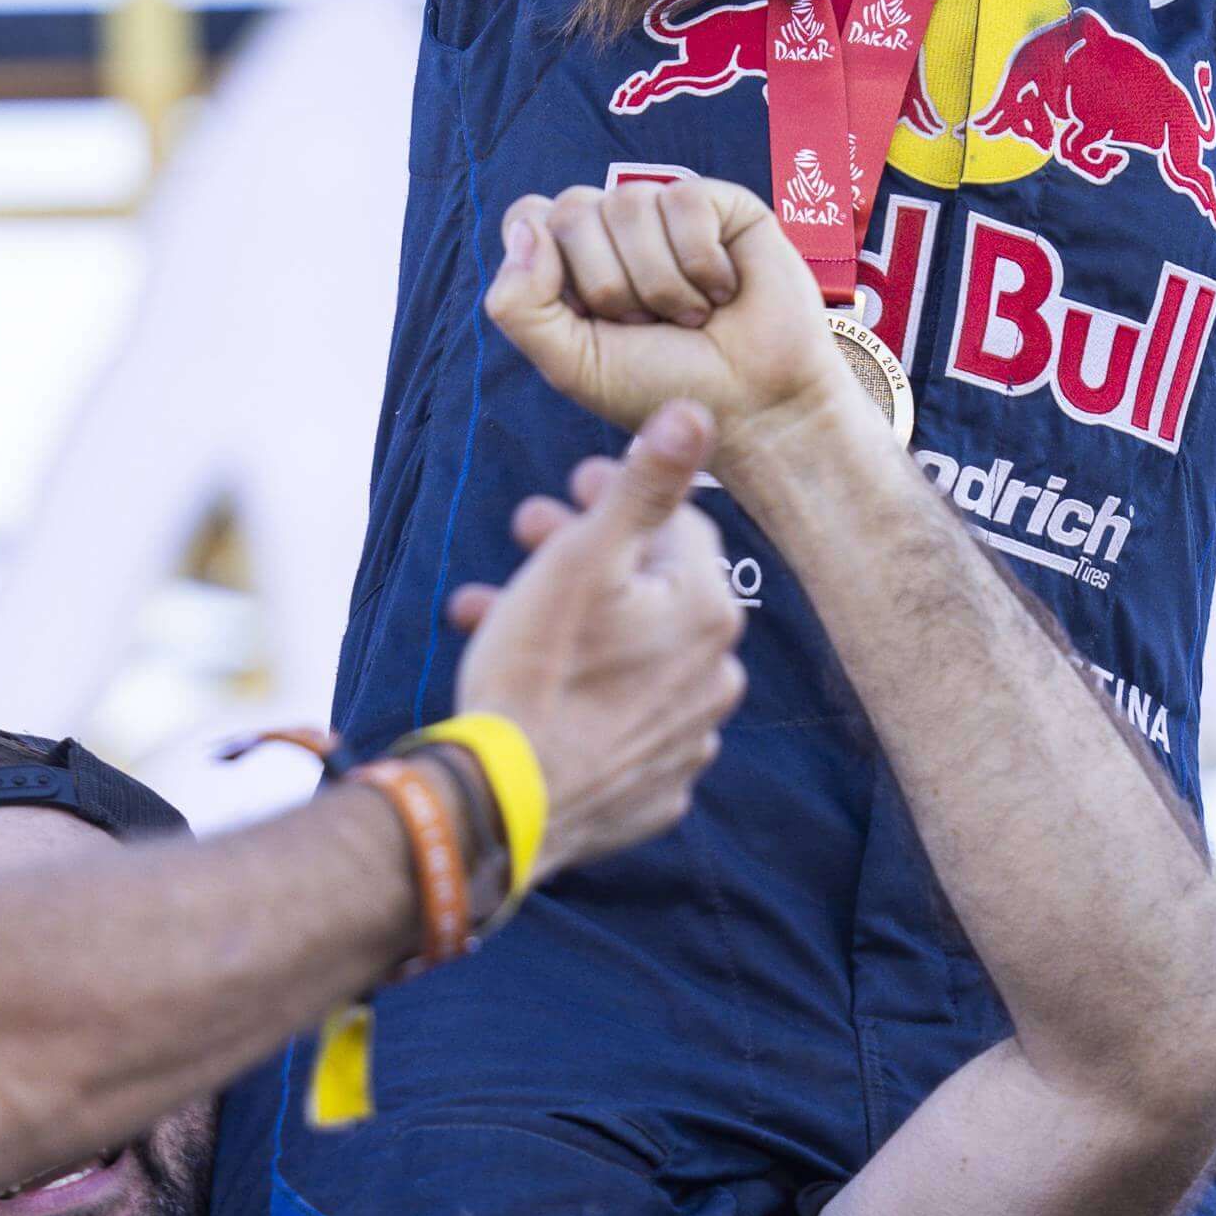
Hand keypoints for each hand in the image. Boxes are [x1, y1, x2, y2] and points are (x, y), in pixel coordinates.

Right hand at [444, 405, 747, 871]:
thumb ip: (646, 483)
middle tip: (524, 542)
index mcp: (708, 611)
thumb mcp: (584, 557)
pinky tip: (538, 688)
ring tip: (498, 617)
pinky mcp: (655, 790)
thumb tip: (700, 411)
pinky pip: (624, 722)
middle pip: (653, 593)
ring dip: (575, 628)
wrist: (505, 804)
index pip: (677, 527)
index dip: (618, 500)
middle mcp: (717, 676)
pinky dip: (587, 696)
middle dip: (586, 559)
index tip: (568, 492)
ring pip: (632, 658)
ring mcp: (689, 740)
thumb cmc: (539, 670)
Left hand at [484, 180, 871, 456]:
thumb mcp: (570, 364)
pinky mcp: (719, 204)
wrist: (752, 407)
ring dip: (662, 283)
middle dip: (611, 288)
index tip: (592, 321)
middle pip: (572, 211)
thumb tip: (526, 227)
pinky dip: (703, 263)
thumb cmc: (663, 386)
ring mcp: (664, 212)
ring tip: (693, 315)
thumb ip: (519, 304)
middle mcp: (613, 230)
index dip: (552, 267)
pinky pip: (684, 201)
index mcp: (569, 262)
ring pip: (629, 204)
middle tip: (651, 326)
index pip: (528, 216)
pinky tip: (725, 291)